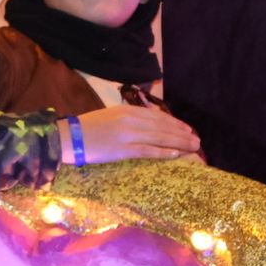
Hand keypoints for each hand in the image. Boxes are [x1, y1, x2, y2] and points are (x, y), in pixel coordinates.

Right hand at [64, 105, 200, 163]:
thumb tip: (149, 123)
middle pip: (163, 126)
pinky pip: (148, 151)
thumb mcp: (111, 115)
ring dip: (179, 143)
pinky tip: (176, 154)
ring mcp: (128, 135)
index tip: (187, 128)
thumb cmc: (89, 128)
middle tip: (196, 140)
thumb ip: (130, 117)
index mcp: (128, 110)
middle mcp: (131, 120)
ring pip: (160, 138)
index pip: (158, 116)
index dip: (175, 123)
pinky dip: (164, 152)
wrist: (69, 137)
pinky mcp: (123, 150)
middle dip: (182, 133)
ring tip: (193, 147)